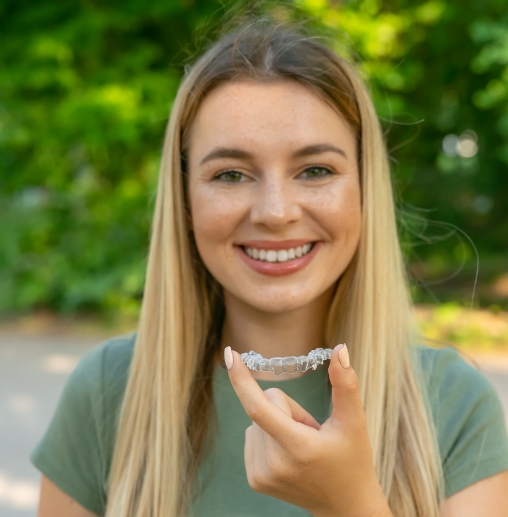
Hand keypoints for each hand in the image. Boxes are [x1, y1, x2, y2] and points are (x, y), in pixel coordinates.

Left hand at [225, 344, 392, 516]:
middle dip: (288, 408)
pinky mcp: (254, 479)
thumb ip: (346, 384)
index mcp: (298, 448)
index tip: (231, 354)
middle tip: (312, 432)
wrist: (345, 506)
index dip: (243, 380)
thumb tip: (340, 349)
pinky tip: (291, 454)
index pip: (259, 408)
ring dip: (279, 423)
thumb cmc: (353, 459)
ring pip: (257, 419)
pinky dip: (270, 436)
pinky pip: (252, 434)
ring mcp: (261, 474)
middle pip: (266, 404)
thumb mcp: (354, 422)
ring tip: (303, 446)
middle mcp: (273, 464)